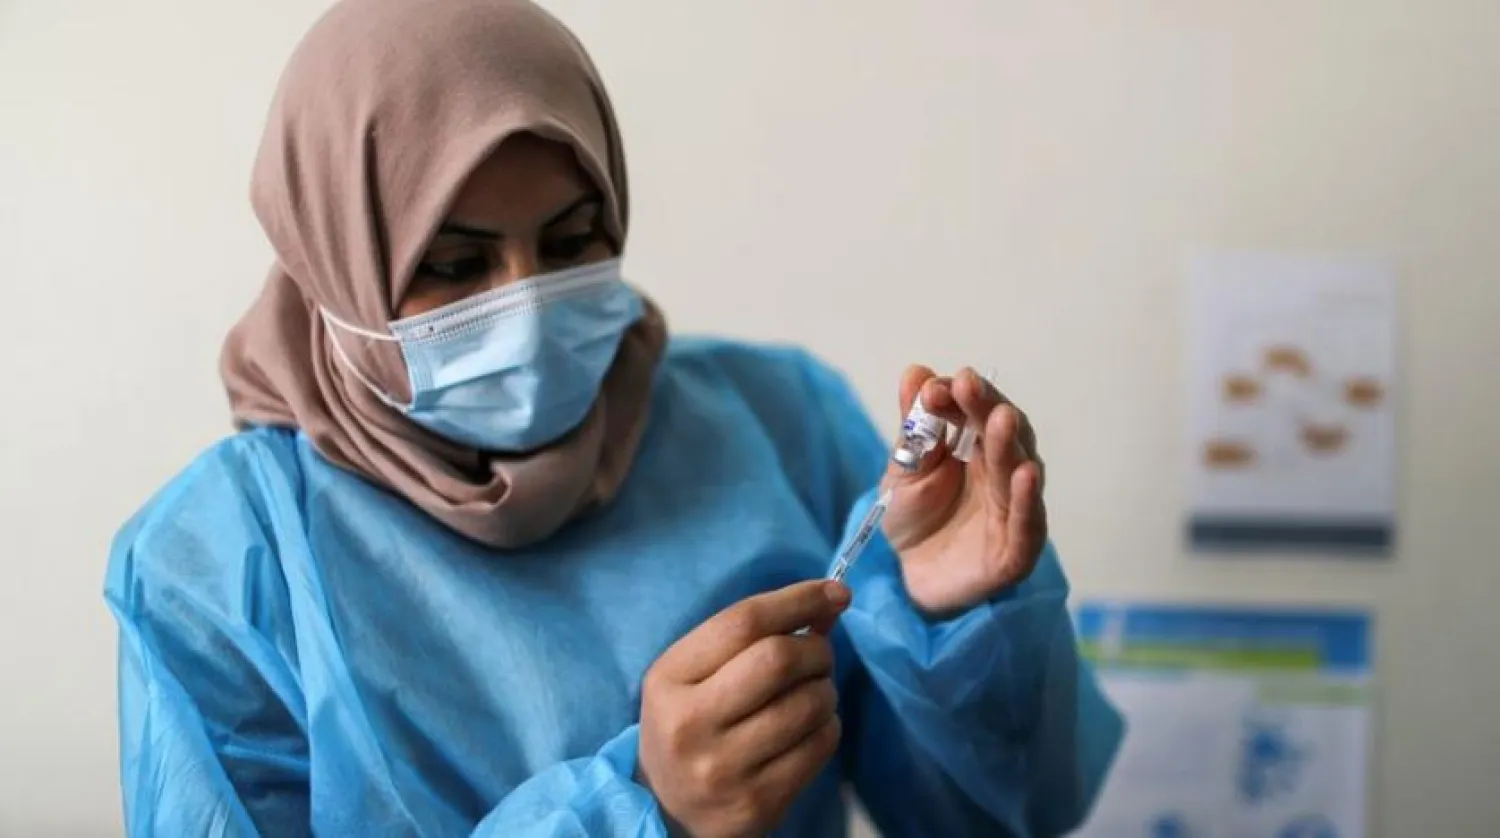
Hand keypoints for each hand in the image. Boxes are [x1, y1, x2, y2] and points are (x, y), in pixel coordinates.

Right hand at [638, 581, 849, 837]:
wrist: (667, 809)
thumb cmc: (688, 722)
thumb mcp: (695, 673)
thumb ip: (748, 636)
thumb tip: (827, 602)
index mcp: (669, 680)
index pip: (743, 622)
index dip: (797, 600)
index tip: (835, 591)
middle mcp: (691, 724)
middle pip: (778, 660)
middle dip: (817, 649)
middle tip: (819, 656)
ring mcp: (724, 769)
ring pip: (808, 704)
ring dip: (826, 689)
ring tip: (813, 693)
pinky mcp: (759, 802)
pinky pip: (820, 746)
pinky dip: (828, 726)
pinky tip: (811, 727)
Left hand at [881, 366, 1047, 617]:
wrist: (908, 580)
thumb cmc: (914, 519)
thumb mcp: (904, 469)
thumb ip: (913, 427)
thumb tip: (915, 371)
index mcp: (978, 448)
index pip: (977, 412)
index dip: (961, 396)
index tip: (935, 387)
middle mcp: (1003, 473)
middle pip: (1003, 435)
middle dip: (988, 408)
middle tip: (969, 386)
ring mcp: (1013, 511)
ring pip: (1018, 473)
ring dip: (1009, 444)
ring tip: (1001, 419)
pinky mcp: (1016, 551)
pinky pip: (1027, 524)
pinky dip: (1027, 501)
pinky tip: (1025, 474)